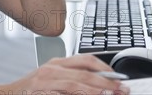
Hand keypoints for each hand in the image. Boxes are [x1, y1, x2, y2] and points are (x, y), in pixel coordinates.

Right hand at [7, 55, 129, 94]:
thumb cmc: (30, 91)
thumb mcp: (52, 80)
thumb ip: (72, 80)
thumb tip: (99, 86)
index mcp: (57, 63)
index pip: (86, 59)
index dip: (105, 67)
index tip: (119, 77)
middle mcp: (51, 69)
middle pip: (84, 72)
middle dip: (106, 81)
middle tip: (121, 89)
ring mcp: (44, 81)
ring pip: (75, 83)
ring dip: (94, 90)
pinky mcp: (40, 92)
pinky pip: (61, 93)